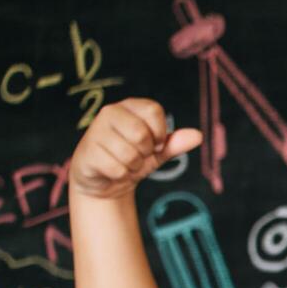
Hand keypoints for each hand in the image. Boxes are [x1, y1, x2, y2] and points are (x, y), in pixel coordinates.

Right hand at [70, 98, 202, 199]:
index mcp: (130, 106)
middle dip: (145, 152)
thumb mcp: (158, 152)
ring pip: (129, 154)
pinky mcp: (88, 151)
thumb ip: (176, 143)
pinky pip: (117, 168)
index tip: (154, 143)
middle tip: (137, 155)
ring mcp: (95, 130)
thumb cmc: (133, 159)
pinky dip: (121, 175)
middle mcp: (110, 112)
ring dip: (133, 166)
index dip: (159, 133)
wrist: (106, 181)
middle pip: (141, 133)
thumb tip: (198, 135)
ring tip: (124, 163)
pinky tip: (112, 171)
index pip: (153, 110)